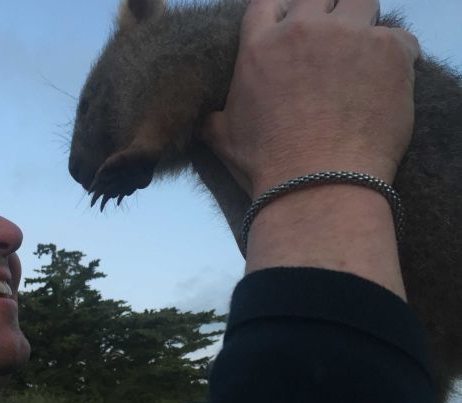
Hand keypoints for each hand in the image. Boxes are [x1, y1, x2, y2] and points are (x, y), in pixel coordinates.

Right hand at [201, 0, 420, 197]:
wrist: (316, 185)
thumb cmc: (267, 165)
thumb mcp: (223, 139)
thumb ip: (212, 117)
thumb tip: (201, 120)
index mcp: (259, 46)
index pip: (268, 2)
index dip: (282, 10)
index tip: (293, 26)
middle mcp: (303, 30)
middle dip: (324, 11)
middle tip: (330, 41)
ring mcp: (349, 37)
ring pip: (363, 1)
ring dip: (362, 22)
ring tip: (362, 53)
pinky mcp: (389, 53)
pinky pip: (401, 38)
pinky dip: (397, 55)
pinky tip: (388, 79)